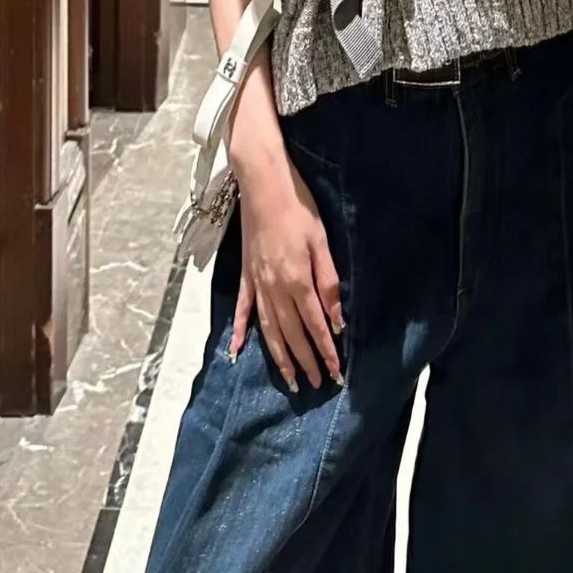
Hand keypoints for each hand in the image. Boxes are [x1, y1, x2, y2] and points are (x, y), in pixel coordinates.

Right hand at [230, 156, 344, 393]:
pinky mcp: (246, 275)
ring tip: (290, 380)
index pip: (315, 326)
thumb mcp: (322, 243)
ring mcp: (257, 284)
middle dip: (306, 362)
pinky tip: (236, 351)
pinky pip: (243, 310)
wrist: (263, 186)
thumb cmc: (299, 210)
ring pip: (268, 330)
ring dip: (280, 358)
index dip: (326, 352)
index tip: (336, 374)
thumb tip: (336, 320)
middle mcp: (275, 289)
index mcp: (297, 281)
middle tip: (316, 385)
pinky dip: (240, 332)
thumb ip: (329, 284)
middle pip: (292, 335)